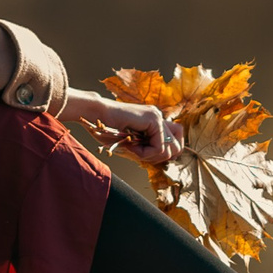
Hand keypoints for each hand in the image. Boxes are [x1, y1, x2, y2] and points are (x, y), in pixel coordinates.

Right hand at [61, 90, 180, 164]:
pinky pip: (159, 148)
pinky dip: (145, 153)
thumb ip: (148, 148)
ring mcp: (157, 117)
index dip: (161, 155)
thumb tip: (167, 158)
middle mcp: (158, 118)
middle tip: (140, 154)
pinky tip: (131, 146)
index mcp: (154, 122)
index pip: (174, 143)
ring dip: (151, 156)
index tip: (142, 154)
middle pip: (177, 148)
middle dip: (159, 158)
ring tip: (134, 150)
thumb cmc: (106, 129)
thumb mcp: (132, 142)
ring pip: (171, 150)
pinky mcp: (154, 119)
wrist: (94, 114)